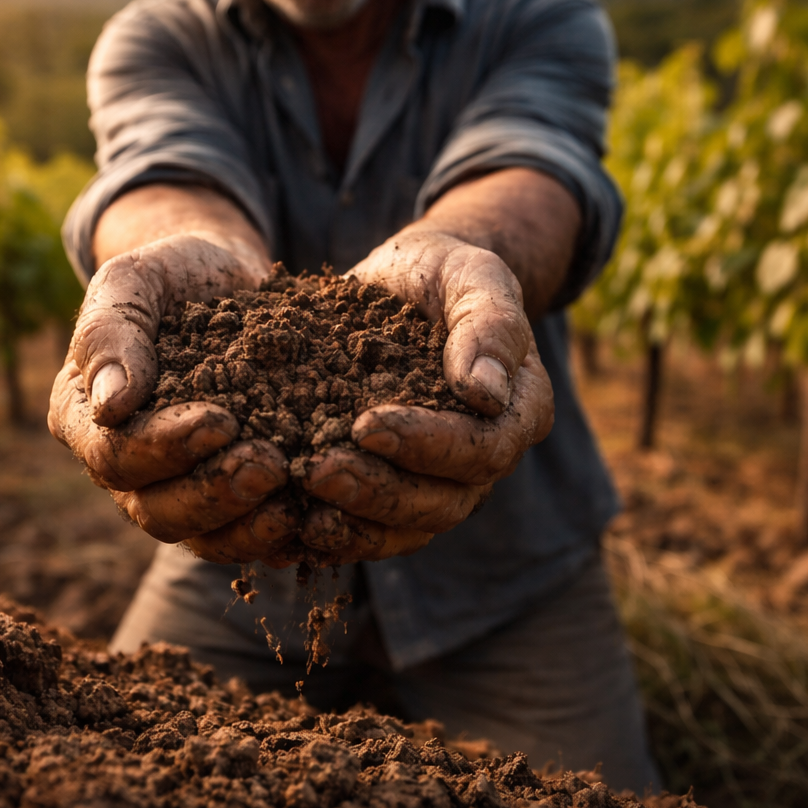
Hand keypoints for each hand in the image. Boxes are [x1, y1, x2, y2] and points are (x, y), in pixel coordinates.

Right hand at [48, 234, 302, 561]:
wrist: (225, 278)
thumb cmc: (171, 273)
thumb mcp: (134, 280)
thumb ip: (111, 333)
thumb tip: (110, 405)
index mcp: (85, 418)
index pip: (114, 455)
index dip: (165, 447)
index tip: (222, 421)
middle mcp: (124, 467)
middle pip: (155, 510)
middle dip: (213, 493)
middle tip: (269, 465)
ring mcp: (176, 487)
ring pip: (201, 534)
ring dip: (247, 523)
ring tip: (294, 496)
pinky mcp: (229, 494)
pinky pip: (245, 532)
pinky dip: (278, 531)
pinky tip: (314, 517)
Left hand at [292, 231, 555, 564]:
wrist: (410, 280)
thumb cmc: (447, 273)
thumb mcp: (475, 277)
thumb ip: (490, 327)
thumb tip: (486, 394)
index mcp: (518, 411)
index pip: (482, 449)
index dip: (428, 445)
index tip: (367, 425)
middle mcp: (484, 459)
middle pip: (443, 502)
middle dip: (380, 492)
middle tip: (318, 471)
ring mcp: (439, 481)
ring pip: (406, 527)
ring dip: (353, 521)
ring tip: (301, 505)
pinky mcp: (394, 486)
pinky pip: (371, 528)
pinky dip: (334, 533)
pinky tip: (288, 523)